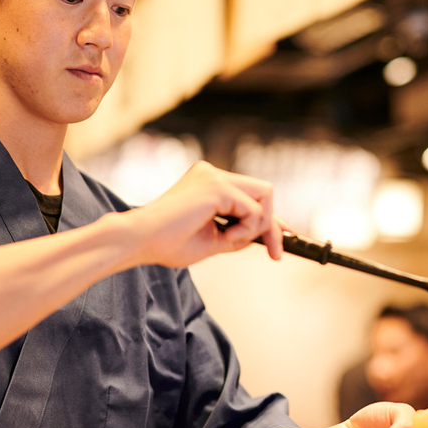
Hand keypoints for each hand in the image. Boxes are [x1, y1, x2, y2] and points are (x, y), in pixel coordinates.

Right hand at [124, 161, 283, 267]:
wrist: (139, 241)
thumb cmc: (167, 243)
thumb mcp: (212, 240)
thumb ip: (238, 233)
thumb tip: (264, 234)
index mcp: (209, 183)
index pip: (252, 195)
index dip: (272, 217)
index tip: (288, 236)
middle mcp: (213, 173)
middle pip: (265, 193)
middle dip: (273, 226)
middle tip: (274, 254)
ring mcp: (215, 177)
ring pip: (265, 198)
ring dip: (256, 227)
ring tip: (228, 241)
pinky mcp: (217, 187)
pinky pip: (254, 211)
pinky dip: (245, 231)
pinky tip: (223, 238)